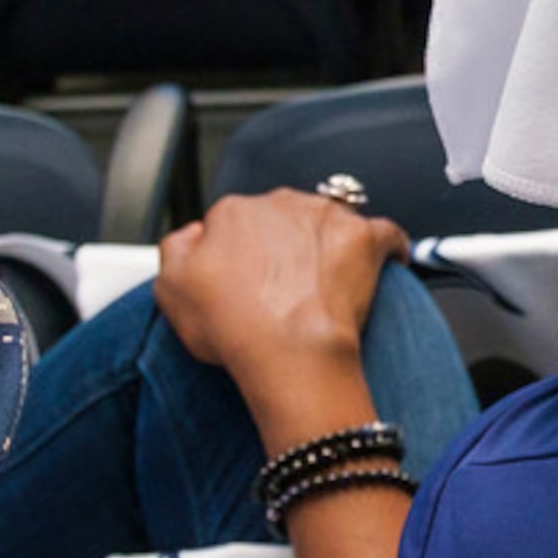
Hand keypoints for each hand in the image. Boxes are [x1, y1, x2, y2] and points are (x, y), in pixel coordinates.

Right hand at [156, 190, 408, 435]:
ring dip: (328, 243)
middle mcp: (279, 205)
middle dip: (284, 244)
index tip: (248, 279)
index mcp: (232, 213)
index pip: (236, 221)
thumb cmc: (234, 329)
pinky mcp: (363, 237)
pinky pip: (383, 232)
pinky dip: (386, 246)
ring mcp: (325, 217)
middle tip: (285, 286)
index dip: (241, 252)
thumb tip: (194, 234)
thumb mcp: (171, 288)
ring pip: (329, 220)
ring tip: (328, 282)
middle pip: (283, 217)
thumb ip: (177, 248)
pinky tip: (386, 263)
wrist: (288, 352)